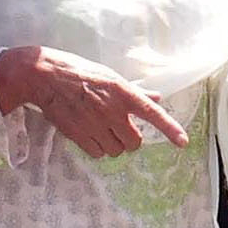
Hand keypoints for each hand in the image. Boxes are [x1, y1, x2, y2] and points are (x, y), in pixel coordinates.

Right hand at [0, 46, 187, 157]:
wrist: (44, 76)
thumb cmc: (78, 73)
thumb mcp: (110, 77)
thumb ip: (135, 92)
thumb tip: (157, 97)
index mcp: (123, 92)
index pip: (153, 113)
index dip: (170, 129)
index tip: (183, 142)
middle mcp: (112, 110)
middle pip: (134, 142)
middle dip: (128, 139)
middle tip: (117, 128)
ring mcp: (96, 124)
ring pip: (116, 150)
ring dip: (112, 144)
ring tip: (99, 128)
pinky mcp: (80, 135)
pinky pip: (98, 154)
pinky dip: (96, 148)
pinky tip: (88, 134)